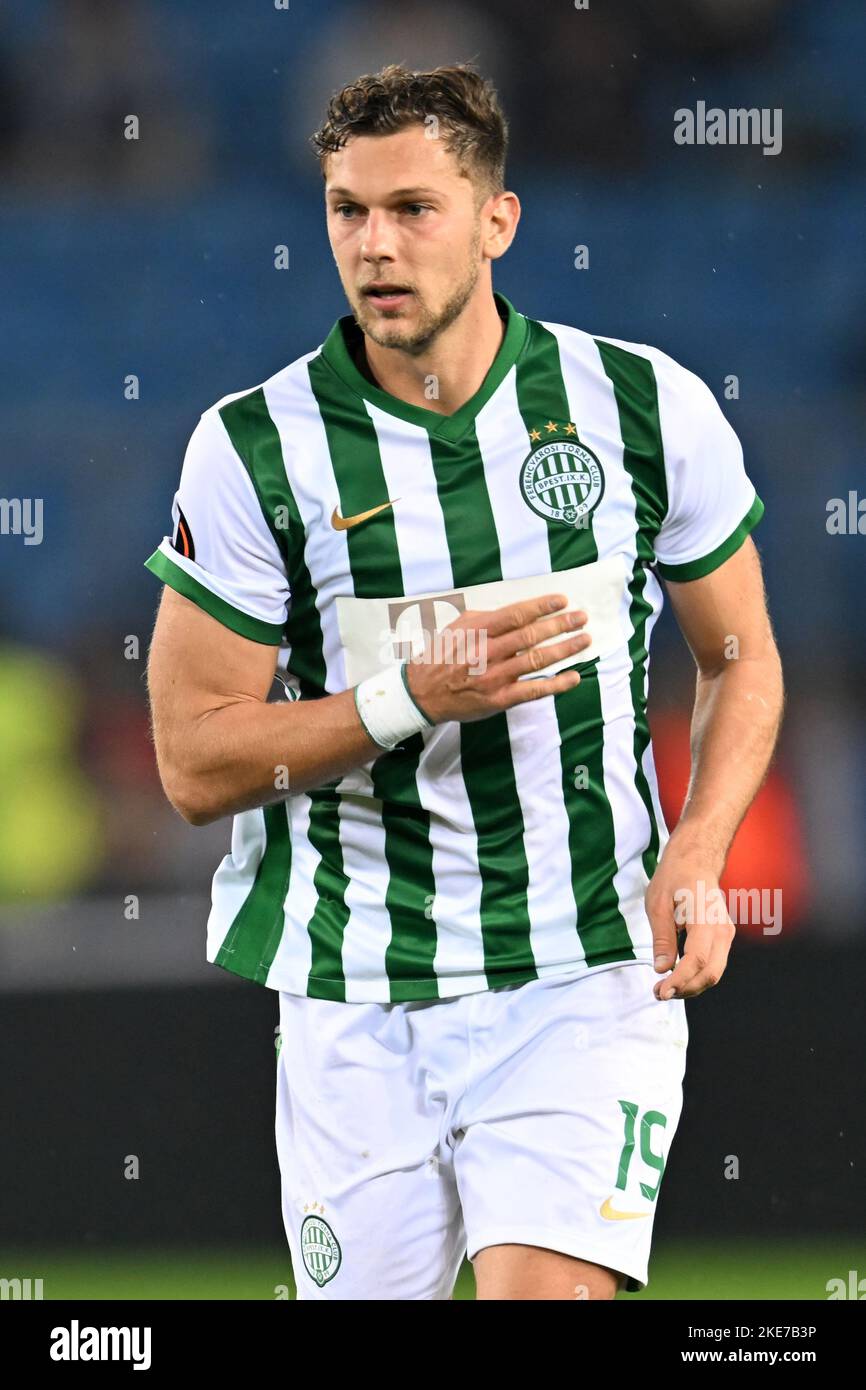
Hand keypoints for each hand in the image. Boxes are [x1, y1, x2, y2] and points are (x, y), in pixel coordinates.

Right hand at [404, 593, 590, 724]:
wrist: (422, 693)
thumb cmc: (442, 655)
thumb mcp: (458, 628)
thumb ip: (487, 618)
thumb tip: (519, 612)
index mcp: (476, 631)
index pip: (515, 614)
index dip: (541, 606)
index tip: (563, 600)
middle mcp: (486, 653)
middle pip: (530, 636)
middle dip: (560, 625)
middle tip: (582, 617)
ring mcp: (494, 678)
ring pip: (536, 660)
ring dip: (564, 649)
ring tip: (584, 640)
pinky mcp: (499, 699)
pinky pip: (533, 690)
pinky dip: (556, 684)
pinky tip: (574, 677)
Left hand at [645, 837, 734, 1000]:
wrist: (696, 859)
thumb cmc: (674, 878)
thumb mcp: (658, 904)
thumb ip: (662, 938)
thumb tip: (662, 969)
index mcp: (705, 918)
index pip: (696, 959)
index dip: (680, 980)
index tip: (661, 991)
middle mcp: (722, 929)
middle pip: (710, 973)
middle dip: (686, 989)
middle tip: (659, 993)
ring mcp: (726, 934)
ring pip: (714, 972)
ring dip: (691, 985)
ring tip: (665, 988)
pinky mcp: (723, 937)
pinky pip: (713, 963)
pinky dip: (696, 975)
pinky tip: (677, 977)